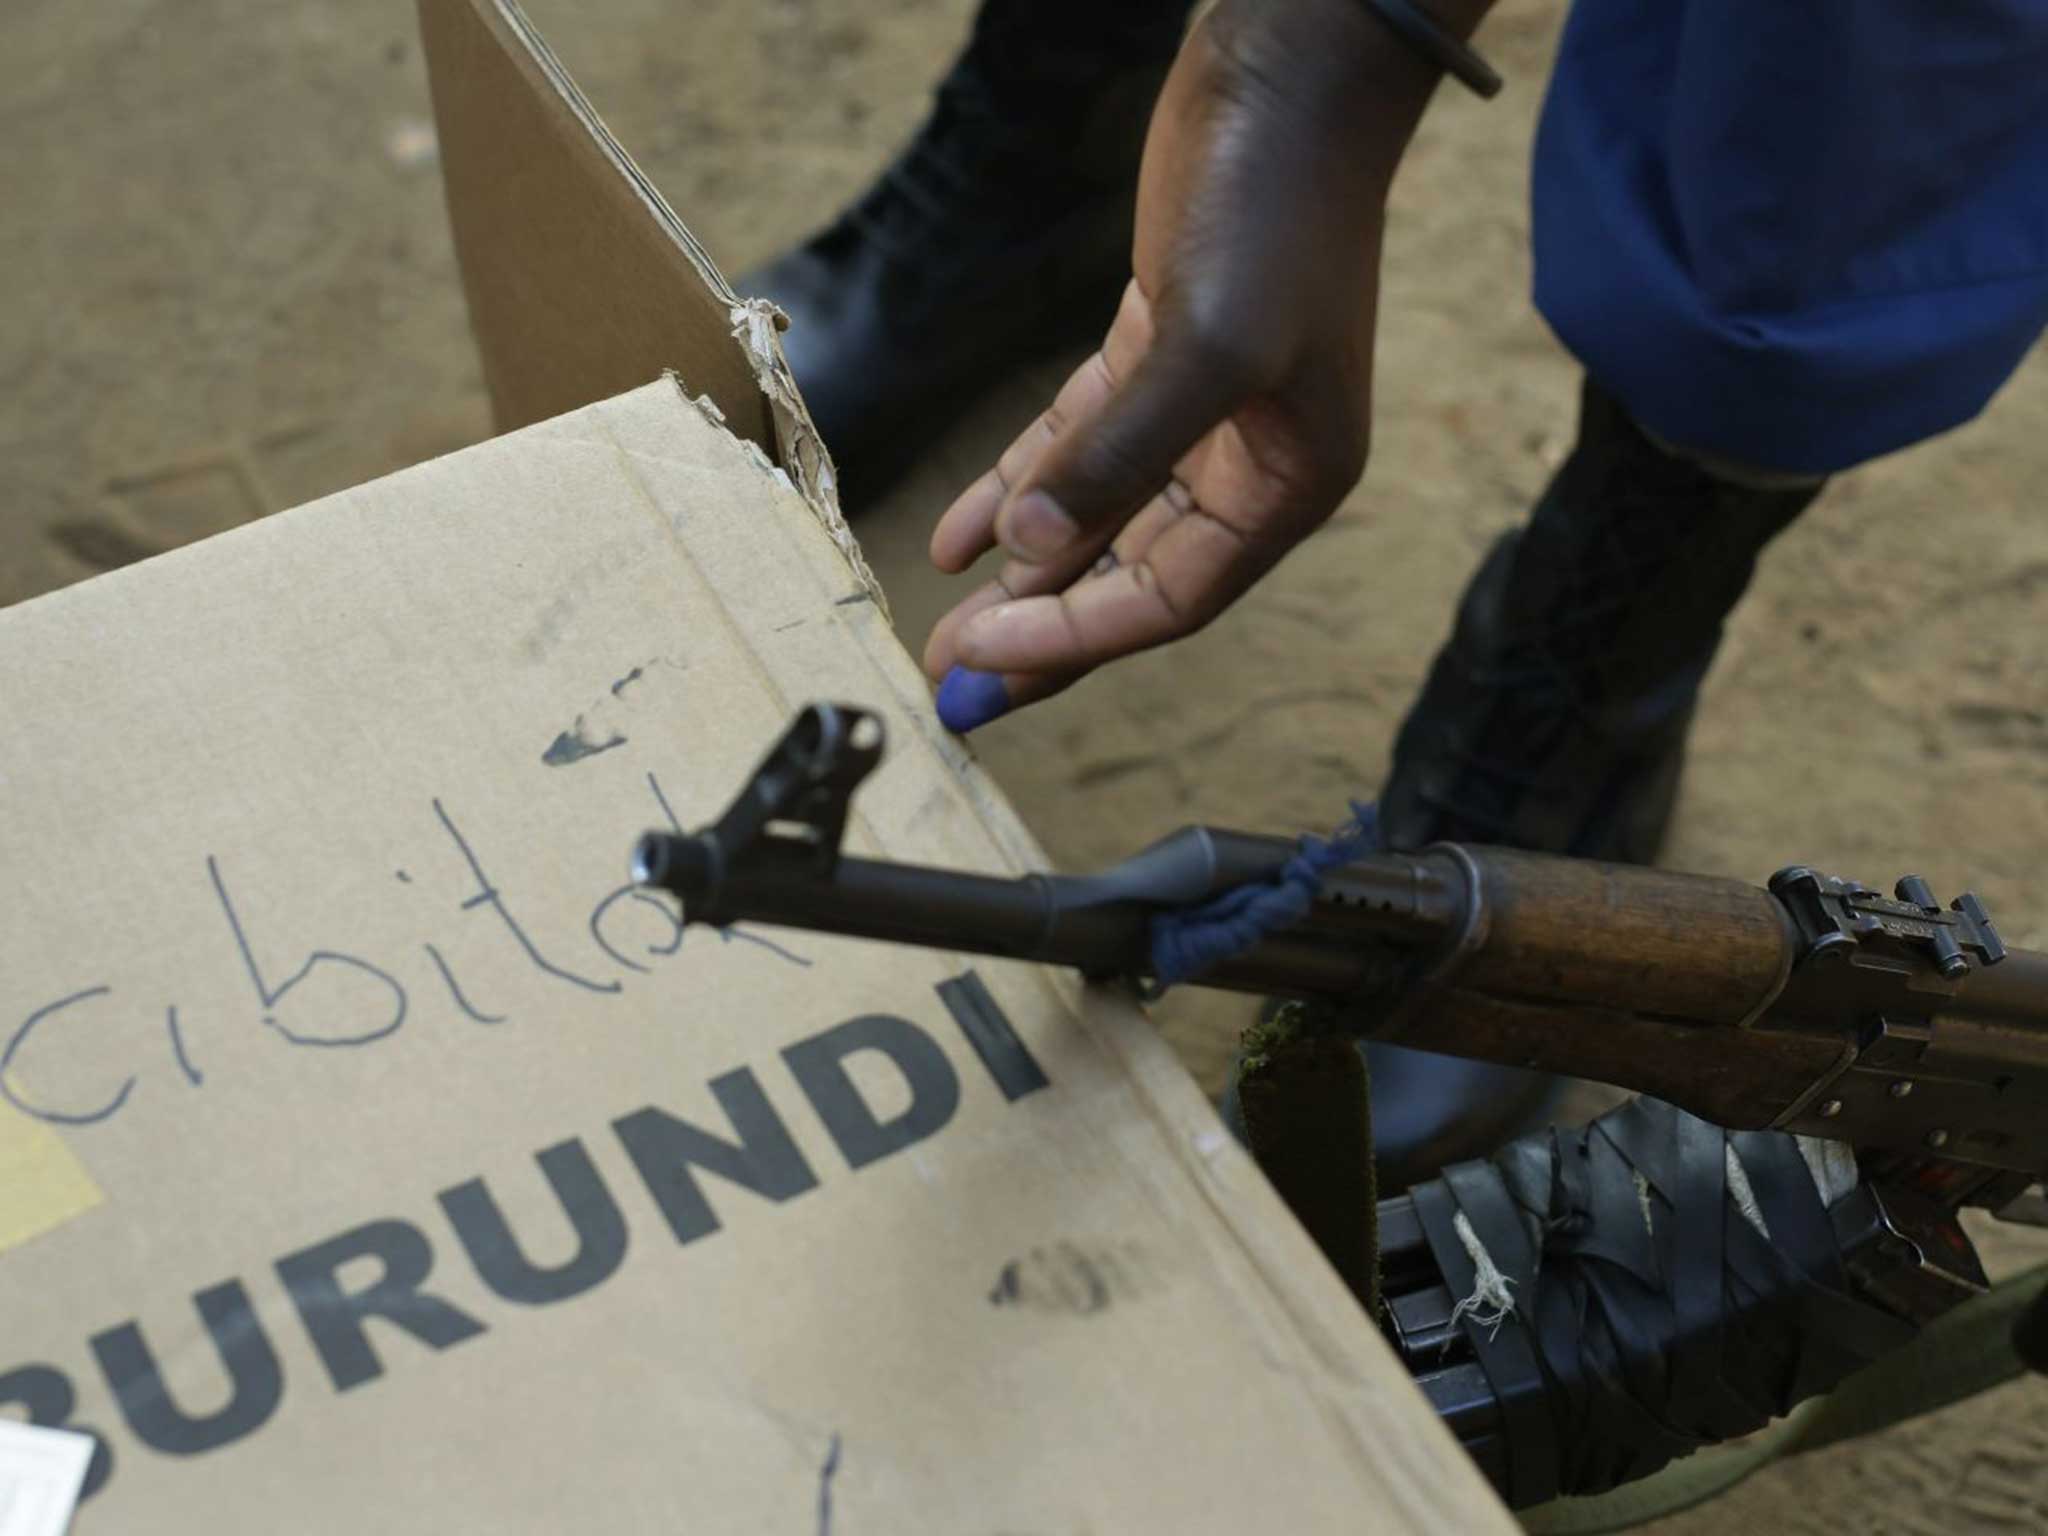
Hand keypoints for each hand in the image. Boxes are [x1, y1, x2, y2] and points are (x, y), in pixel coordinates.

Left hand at [923, 0, 1450, 729]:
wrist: (1291, 76)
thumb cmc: (1275, 210)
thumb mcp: (1210, 344)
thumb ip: (1119, 454)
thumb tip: (1034, 552)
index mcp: (1287, 486)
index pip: (1167, 600)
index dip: (1072, 638)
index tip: (980, 660)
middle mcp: (1249, 463)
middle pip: (1130, 577)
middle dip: (1043, 630)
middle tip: (956, 680)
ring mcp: (1201, 411)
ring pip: (1100, 520)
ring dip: (1026, 573)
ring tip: (949, 623)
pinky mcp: (1157, 354)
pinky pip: (1079, 446)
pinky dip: (1021, 487)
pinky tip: (962, 534)